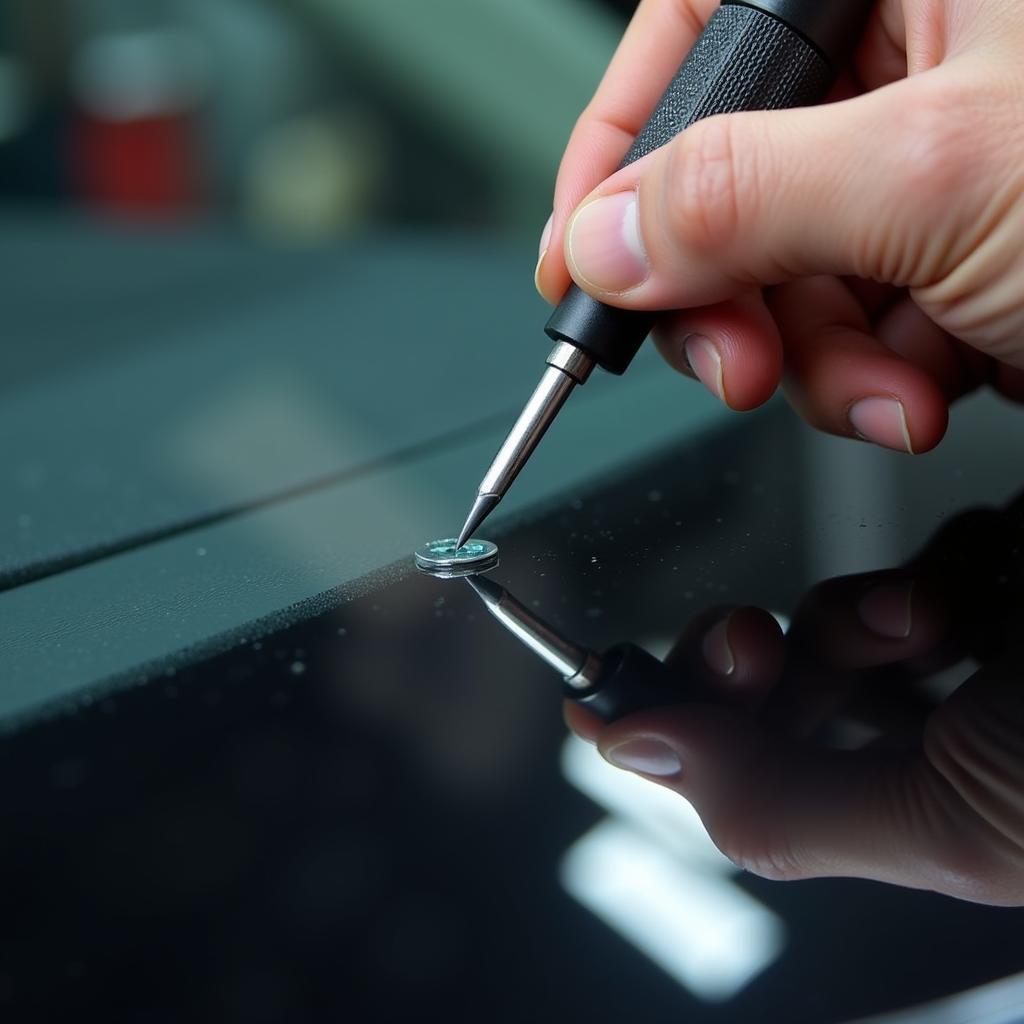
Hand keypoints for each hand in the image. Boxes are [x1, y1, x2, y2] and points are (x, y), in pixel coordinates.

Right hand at [536, 0, 1023, 452]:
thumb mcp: (932, 173)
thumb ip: (745, 196)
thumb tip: (606, 240)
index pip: (694, 33)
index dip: (618, 145)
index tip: (581, 257)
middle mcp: (903, 63)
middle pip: (727, 183)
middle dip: (730, 301)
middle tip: (737, 361)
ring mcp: (920, 167)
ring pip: (782, 279)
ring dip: (817, 366)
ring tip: (890, 392)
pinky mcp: (945, 257)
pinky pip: (850, 326)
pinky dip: (874, 382)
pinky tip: (930, 390)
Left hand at [564, 502, 1023, 904]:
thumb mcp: (954, 822)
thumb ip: (786, 802)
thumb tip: (640, 755)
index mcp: (930, 827)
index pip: (761, 783)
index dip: (670, 735)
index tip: (589, 697)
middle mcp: (948, 748)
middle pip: (782, 693)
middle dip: (746, 665)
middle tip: (747, 646)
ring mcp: (978, 655)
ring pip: (842, 617)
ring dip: (862, 610)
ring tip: (931, 615)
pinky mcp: (1011, 572)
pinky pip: (928, 548)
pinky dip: (941, 552)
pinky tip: (987, 565)